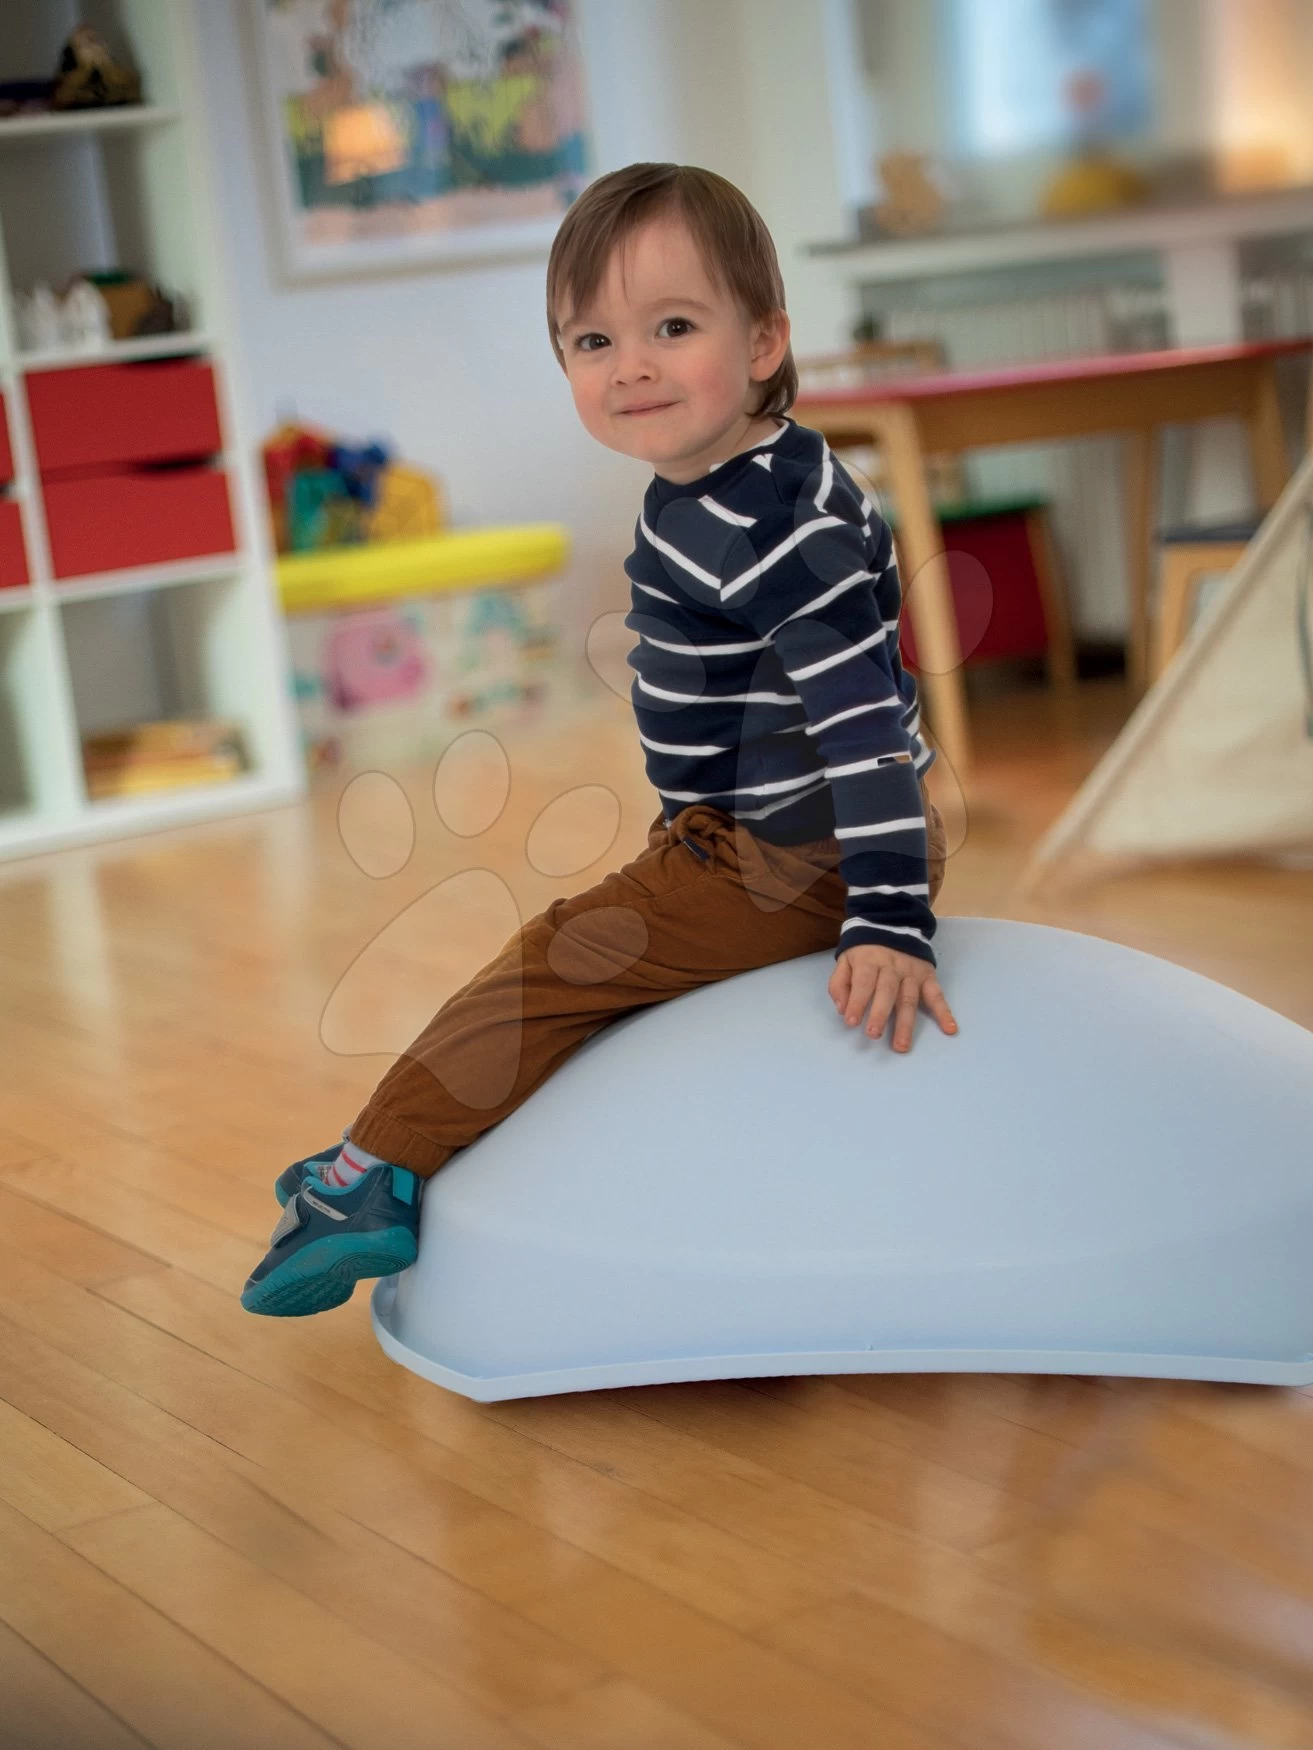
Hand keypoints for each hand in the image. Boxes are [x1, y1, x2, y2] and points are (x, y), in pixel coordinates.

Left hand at [829, 943, 958, 1052]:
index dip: (857, 1002)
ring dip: (906, 1023)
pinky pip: (937, 995)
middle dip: (880, 1014)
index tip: (851, 1022)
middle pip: (887, 991)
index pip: (863, 983)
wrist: (893, 925)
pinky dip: (944, 1012)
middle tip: (873, 1035)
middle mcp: (892, 967)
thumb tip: (842, 1009)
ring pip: (909, 999)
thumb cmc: (865, 951)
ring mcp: (912, 973)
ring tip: (901, 1045)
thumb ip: (839, 983)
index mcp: (869, 961)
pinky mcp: (928, 976)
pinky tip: (949, 1028)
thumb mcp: (846, 959)